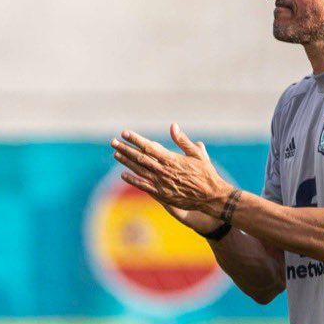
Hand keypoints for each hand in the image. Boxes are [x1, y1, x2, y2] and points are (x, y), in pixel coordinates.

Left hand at [111, 123, 232, 219]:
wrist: (210, 197)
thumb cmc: (206, 174)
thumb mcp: (197, 154)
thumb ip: (183, 141)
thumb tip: (172, 126)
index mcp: (172, 159)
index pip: (149, 146)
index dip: (135, 139)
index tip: (125, 133)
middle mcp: (164, 171)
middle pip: (139, 158)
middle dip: (125, 149)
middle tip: (113, 142)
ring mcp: (161, 183)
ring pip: (139, 170)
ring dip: (126, 162)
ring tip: (116, 154)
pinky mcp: (161, 194)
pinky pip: (143, 186)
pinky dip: (133, 179)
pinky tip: (124, 174)